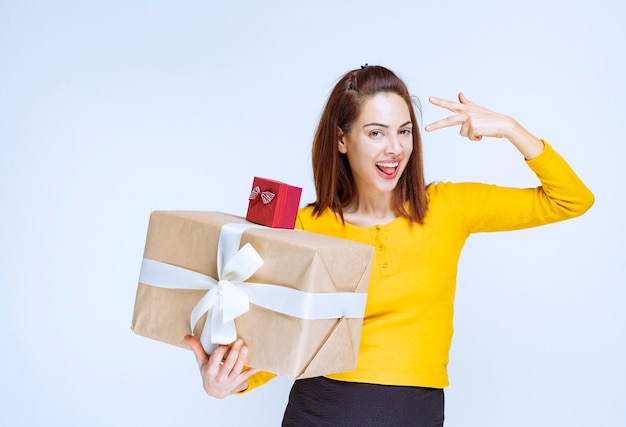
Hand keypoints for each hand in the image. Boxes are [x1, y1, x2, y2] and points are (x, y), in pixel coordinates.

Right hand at [184, 335, 258, 398]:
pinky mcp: (237, 381)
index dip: (221, 351)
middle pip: (228, 364)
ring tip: (245, 348)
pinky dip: (252, 370)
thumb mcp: (201, 362)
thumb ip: (196, 348)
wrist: (214, 391)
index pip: (216, 359)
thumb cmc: (208, 373)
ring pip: (237, 369)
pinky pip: (246, 376)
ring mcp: (229, 380)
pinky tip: (258, 365)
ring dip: (242, 358)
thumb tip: (187, 336)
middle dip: (234, 352)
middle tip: (239, 341)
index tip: (225, 343)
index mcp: (210, 371)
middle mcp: (219, 377)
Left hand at [424, 92, 543, 158]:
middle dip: (436, 125)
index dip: (440, 102)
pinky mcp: (473, 126)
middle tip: (426, 129)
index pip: (451, 104)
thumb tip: (459, 94)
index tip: (429, 99)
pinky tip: (483, 133)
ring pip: (462, 133)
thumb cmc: (490, 118)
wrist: (504, 124)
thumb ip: (467, 103)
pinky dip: (476, 138)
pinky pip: (470, 137)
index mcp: (466, 109)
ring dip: (471, 135)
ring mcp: (469, 119)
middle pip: (448, 121)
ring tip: (480, 130)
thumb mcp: (477, 109)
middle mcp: (466, 113)